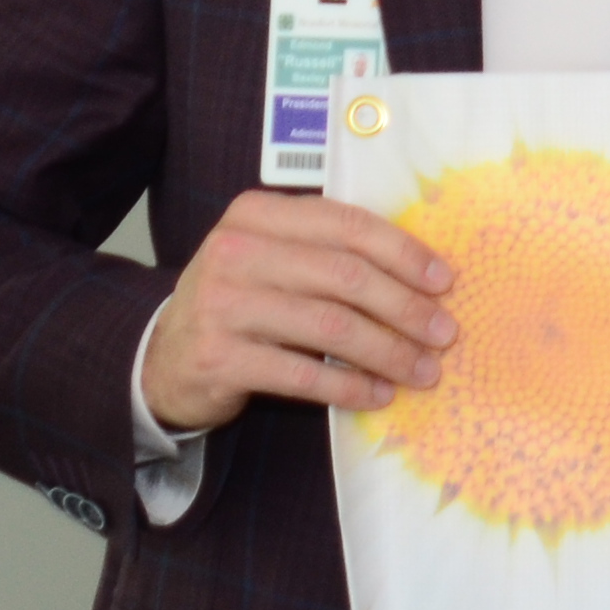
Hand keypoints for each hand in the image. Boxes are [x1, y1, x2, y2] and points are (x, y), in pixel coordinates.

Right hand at [140, 191, 456, 432]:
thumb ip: (330, 254)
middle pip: (346, 276)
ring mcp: (223, 304)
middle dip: (405, 307)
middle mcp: (236, 250)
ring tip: (423, 371)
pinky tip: (378, 395)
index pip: (348, 225)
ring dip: (388, 352)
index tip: (444, 282)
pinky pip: (303, 374)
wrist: (165, 356)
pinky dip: (350, 387)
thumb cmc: (241, 303)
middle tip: (444, 334)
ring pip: (331, 326)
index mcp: (257, 214)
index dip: (404, 254)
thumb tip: (426, 276)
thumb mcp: (275, 260)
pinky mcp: (219, 357)